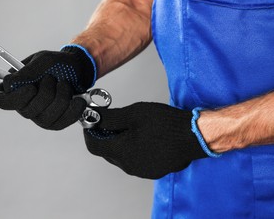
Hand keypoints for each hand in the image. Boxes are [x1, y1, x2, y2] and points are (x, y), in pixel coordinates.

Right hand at [0, 45, 95, 129]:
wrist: (79, 69)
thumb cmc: (57, 64)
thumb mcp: (43, 60)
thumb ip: (27, 72)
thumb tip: (10, 83)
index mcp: (16, 88)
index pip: (3, 102)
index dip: (16, 98)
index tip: (31, 88)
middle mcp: (24, 105)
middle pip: (28, 111)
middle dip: (47, 93)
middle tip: (52, 78)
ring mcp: (39, 116)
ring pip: (47, 117)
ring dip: (61, 97)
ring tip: (65, 85)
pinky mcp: (55, 123)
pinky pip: (62, 122)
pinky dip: (73, 109)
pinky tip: (77, 100)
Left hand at [83, 102, 210, 178]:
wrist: (195, 136)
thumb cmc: (165, 123)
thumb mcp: (134, 114)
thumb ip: (110, 118)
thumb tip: (94, 118)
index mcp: (121, 152)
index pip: (93, 146)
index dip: (89, 132)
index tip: (92, 121)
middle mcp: (129, 166)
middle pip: (106, 152)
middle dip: (104, 136)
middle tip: (110, 120)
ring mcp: (141, 171)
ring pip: (120, 157)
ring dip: (117, 143)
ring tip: (127, 126)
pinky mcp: (153, 171)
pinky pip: (133, 160)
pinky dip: (130, 149)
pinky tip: (141, 136)